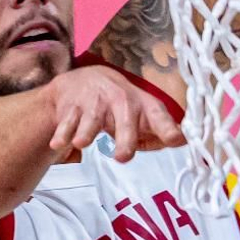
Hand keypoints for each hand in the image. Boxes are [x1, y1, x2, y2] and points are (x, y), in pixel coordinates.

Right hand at [48, 66, 183, 162]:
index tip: (177, 141)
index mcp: (141, 104)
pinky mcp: (71, 107)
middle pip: (124, 119)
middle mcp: (119, 100)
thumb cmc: (118, 105)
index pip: (159, 116)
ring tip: (82, 142)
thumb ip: (159, 131)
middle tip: (123, 157)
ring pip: (90, 120)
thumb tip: (181, 142)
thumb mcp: (141, 114)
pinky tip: (58, 143)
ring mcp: (94, 102)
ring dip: (85, 132)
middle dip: (125, 138)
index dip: (168, 129)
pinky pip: (66, 123)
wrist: (81, 81)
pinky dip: (62, 134)